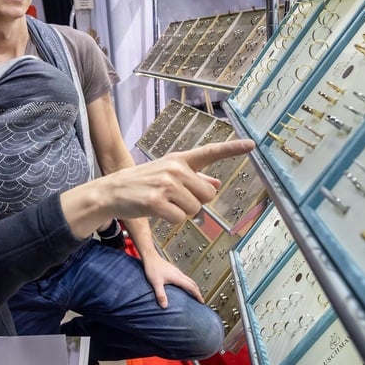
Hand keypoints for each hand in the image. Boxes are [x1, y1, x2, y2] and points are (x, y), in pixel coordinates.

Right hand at [61, 139, 255, 237]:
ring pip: (195, 209)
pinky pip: (180, 218)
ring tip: (164, 204)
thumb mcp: (167, 174)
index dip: (233, 149)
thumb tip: (216, 182)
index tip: (252, 145)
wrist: (112, 191)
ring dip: (182, 212)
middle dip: (196, 202)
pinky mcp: (157, 201)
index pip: (211, 152)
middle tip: (175, 199)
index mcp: (180, 159)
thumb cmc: (143, 183)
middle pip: (207, 194)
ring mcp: (166, 184)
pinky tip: (157, 211)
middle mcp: (175, 168)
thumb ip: (194, 178)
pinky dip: (171, 220)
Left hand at [141, 253, 203, 307]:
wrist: (150, 257)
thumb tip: (165, 306)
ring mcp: (177, 272)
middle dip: (197, 291)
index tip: (202, 301)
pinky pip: (184, 278)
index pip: (191, 287)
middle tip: (200, 299)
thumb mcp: (156, 283)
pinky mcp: (173, 271)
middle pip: (193, 283)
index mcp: (178, 277)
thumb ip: (160, 295)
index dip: (198, 295)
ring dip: (193, 287)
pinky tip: (183, 287)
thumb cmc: (153, 268)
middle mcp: (179, 274)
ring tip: (193, 294)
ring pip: (189, 280)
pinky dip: (187, 284)